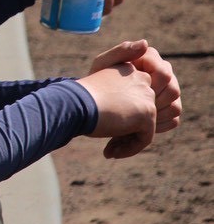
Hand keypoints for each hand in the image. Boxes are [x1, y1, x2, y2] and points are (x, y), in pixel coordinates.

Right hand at [77, 40, 157, 157]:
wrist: (74, 103)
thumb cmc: (78, 100)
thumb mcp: (98, 93)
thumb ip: (115, 99)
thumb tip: (123, 121)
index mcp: (127, 70)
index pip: (133, 99)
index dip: (120, 117)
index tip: (104, 128)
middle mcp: (141, 78)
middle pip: (140, 113)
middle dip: (126, 132)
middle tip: (109, 145)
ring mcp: (146, 95)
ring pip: (145, 127)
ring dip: (127, 141)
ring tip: (109, 152)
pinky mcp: (148, 112)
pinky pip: (145, 138)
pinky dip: (131, 149)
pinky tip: (112, 153)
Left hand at [90, 39, 180, 135]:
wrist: (93, 102)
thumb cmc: (96, 80)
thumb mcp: (103, 64)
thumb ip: (122, 50)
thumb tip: (145, 43)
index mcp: (151, 60)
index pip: (164, 73)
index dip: (150, 86)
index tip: (131, 93)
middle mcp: (164, 75)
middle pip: (173, 91)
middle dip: (153, 103)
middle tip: (133, 110)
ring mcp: (167, 93)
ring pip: (175, 107)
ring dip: (156, 116)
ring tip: (135, 121)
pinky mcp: (167, 111)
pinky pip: (173, 120)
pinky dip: (159, 126)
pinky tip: (140, 128)